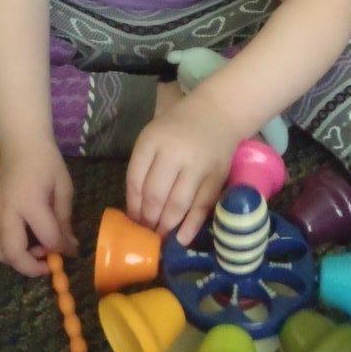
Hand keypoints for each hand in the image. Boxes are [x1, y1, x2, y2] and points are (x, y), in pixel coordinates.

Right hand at [0, 140, 76, 276]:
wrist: (20, 143)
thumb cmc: (46, 161)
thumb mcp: (63, 187)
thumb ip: (64, 219)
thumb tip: (70, 247)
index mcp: (30, 202)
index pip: (47, 237)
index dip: (61, 249)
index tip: (70, 250)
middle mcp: (7, 211)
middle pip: (13, 254)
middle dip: (32, 267)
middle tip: (48, 262)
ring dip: (16, 259)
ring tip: (34, 249)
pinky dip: (0, 249)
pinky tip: (17, 240)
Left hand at [126, 90, 238, 246]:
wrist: (218, 113)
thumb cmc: (178, 128)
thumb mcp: (153, 137)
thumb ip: (143, 167)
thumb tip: (136, 209)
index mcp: (153, 140)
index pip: (136, 179)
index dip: (132, 204)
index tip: (133, 220)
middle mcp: (175, 152)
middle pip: (155, 194)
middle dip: (148, 219)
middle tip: (146, 232)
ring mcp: (198, 165)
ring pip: (178, 204)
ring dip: (167, 226)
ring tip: (161, 236)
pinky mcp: (217, 176)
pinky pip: (202, 206)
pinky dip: (191, 225)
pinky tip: (182, 238)